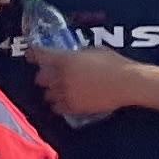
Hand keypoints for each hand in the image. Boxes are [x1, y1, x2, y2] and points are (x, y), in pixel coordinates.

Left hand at [17, 40, 136, 114]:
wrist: (128, 83)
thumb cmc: (115, 63)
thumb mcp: (95, 50)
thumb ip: (78, 53)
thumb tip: (72, 55)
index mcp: (65, 59)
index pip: (40, 55)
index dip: (33, 54)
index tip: (30, 55)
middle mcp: (61, 77)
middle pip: (40, 78)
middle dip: (43, 76)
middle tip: (50, 76)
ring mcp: (66, 93)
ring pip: (46, 95)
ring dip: (50, 92)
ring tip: (59, 90)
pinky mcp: (73, 107)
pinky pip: (56, 108)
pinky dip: (57, 104)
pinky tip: (63, 101)